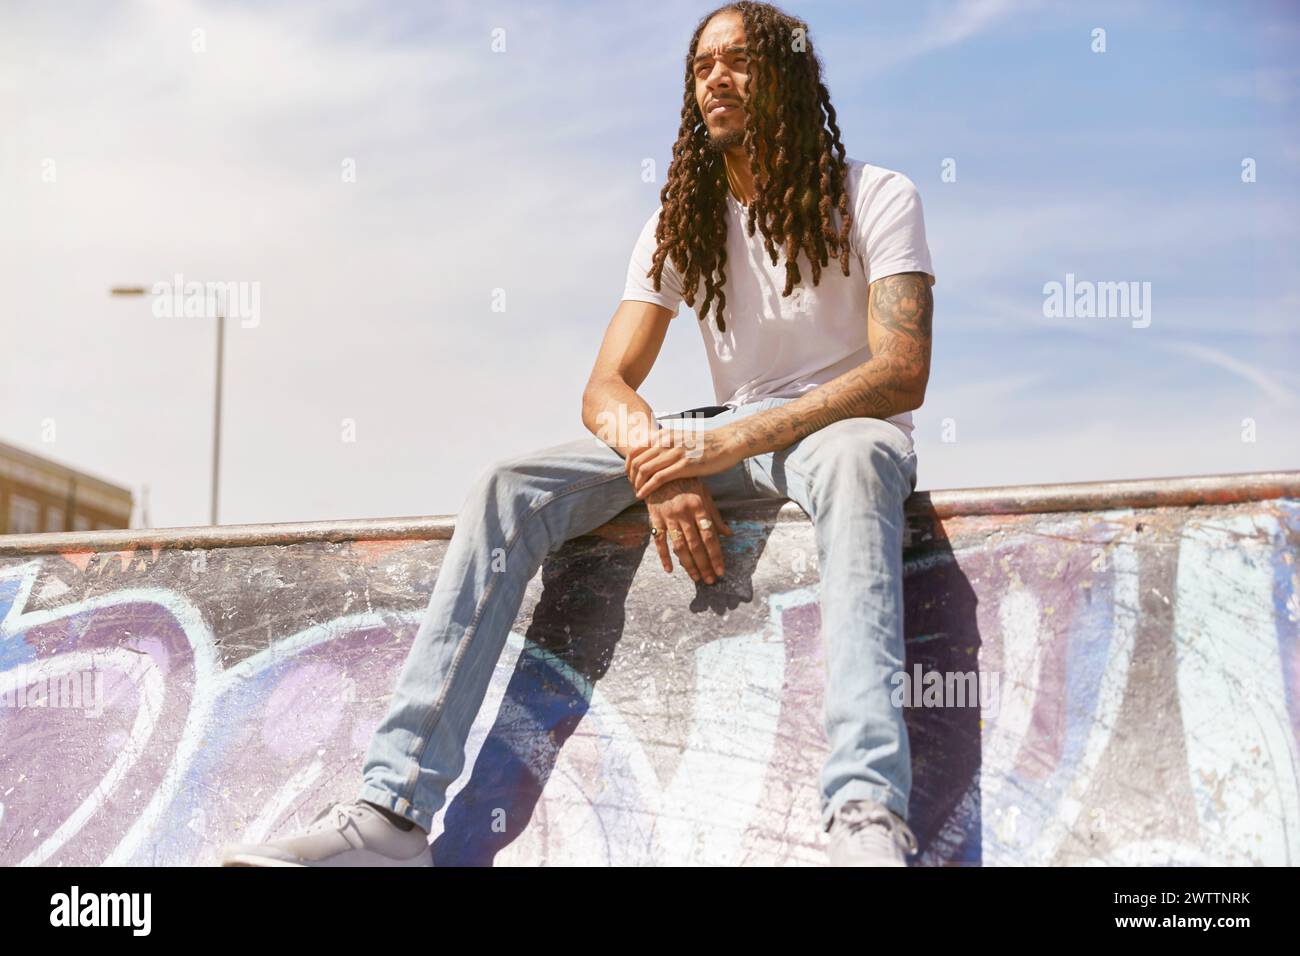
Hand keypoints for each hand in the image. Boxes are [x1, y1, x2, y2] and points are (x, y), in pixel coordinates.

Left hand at [626, 425, 744, 499]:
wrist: (728, 443)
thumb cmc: (707, 443)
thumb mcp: (682, 438)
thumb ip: (668, 444)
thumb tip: (655, 454)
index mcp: (664, 434)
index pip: (635, 449)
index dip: (628, 465)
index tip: (630, 476)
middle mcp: (666, 441)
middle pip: (637, 460)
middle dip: (630, 476)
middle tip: (632, 487)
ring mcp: (675, 453)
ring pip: (644, 470)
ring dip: (637, 484)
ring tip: (637, 492)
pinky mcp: (684, 466)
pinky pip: (658, 478)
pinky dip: (646, 488)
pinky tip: (643, 496)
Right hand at [644, 477, 733, 582]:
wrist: (660, 470)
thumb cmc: (686, 483)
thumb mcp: (704, 495)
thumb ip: (715, 516)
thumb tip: (729, 534)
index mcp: (699, 507)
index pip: (710, 537)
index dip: (716, 556)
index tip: (721, 571)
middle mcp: (684, 513)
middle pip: (696, 545)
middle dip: (704, 565)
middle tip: (710, 580)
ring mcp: (668, 516)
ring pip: (679, 546)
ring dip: (688, 565)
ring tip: (696, 578)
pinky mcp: (654, 518)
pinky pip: (658, 541)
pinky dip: (663, 556)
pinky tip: (670, 570)